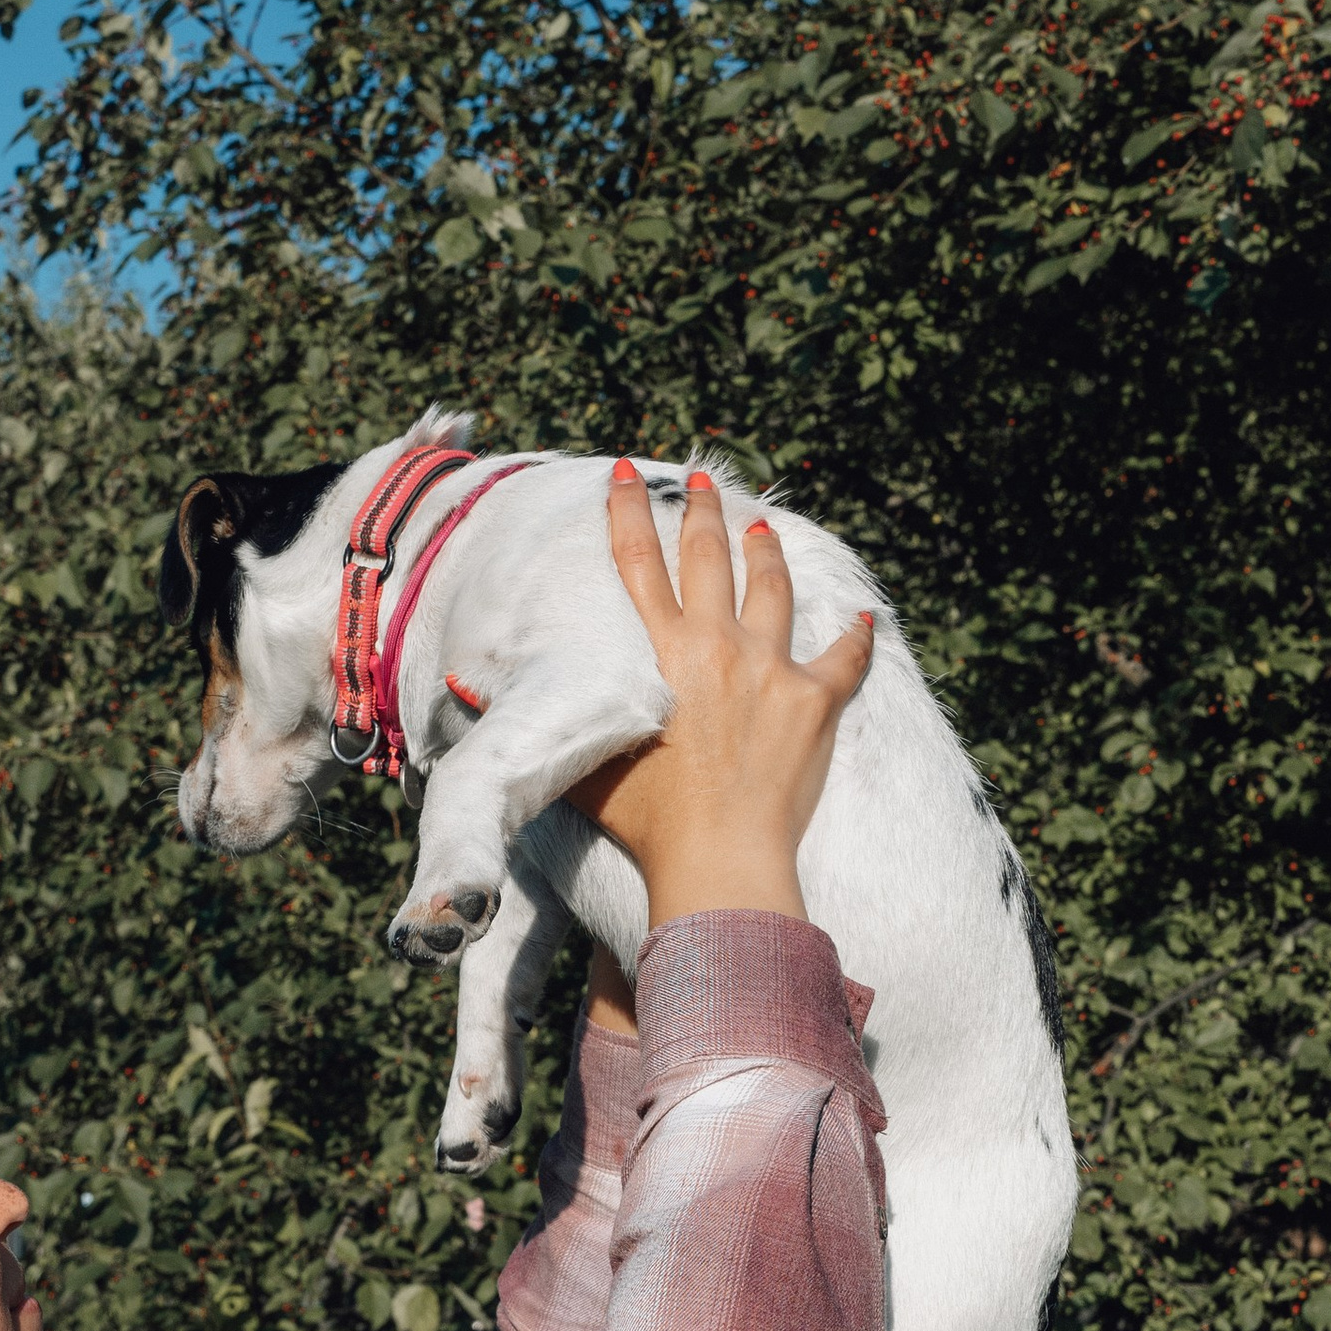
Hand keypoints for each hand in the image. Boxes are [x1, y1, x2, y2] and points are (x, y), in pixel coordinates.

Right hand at [570, 462, 873, 930]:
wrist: (719, 857)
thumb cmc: (645, 822)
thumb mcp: (580, 766)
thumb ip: (542, 722)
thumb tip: (465, 694)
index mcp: (661, 654)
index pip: (638, 562)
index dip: (629, 511)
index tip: (625, 473)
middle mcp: (717, 646)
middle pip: (710, 558)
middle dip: (705, 511)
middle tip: (704, 478)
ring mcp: (771, 670)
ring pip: (773, 590)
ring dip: (767, 553)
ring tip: (763, 527)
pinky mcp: (815, 702)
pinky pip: (845, 658)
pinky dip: (856, 637)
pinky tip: (865, 618)